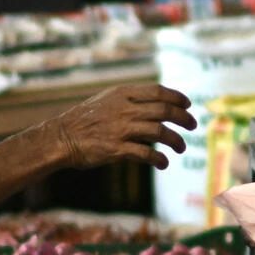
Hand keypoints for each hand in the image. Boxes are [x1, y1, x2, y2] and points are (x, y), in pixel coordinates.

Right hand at [48, 83, 193, 169]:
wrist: (61, 137)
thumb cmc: (85, 118)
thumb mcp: (107, 99)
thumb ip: (130, 98)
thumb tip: (158, 101)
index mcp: (123, 94)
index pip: (158, 91)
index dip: (177, 97)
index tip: (188, 104)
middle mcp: (125, 109)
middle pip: (165, 111)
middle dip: (184, 118)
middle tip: (193, 125)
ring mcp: (121, 129)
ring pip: (160, 133)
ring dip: (176, 141)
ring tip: (181, 147)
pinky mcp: (117, 149)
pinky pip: (146, 154)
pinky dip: (159, 159)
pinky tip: (163, 163)